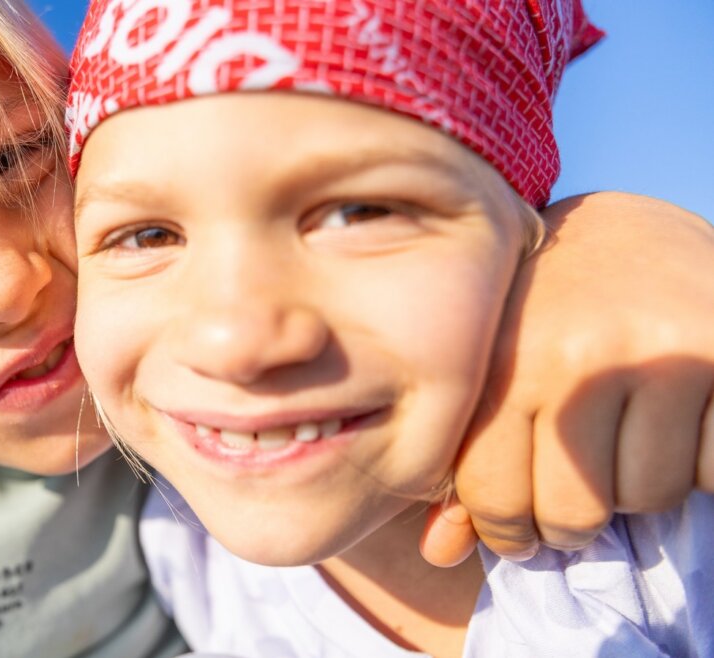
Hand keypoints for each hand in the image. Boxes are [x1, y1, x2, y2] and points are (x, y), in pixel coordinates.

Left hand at [420, 192, 713, 566]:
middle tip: (579, 488)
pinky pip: (713, 471)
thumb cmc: (543, 318)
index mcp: (505, 364)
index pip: (495, 500)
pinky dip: (699, 464)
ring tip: (626, 436)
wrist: (626, 232)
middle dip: (575, 519)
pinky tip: (678, 420)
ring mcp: (658, 356)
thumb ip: (467, 469)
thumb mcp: (491, 378)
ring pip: (649, 497)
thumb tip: (440, 556)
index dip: (508, 531)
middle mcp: (576, 359)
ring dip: (639, 486)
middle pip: (575, 515)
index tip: (520, 525)